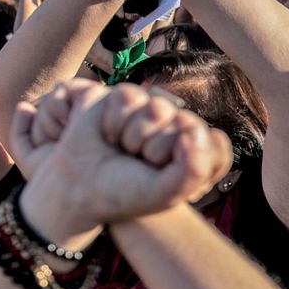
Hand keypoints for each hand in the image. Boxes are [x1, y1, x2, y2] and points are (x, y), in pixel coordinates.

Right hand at [13, 79, 233, 235]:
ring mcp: (150, 109)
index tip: (163, 176)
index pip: (210, 141)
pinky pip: (128, 96)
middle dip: (153, 146)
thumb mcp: (167, 192)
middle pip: (183, 121)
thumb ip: (196, 169)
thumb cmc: (126, 192)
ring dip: (132, 133)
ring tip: (120, 145)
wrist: (77, 188)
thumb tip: (197, 130)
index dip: (186, 160)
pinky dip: (112, 119)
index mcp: (193, 148)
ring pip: (157, 107)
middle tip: (136, 160)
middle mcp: (175, 126)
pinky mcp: (123, 96)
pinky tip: (106, 133)